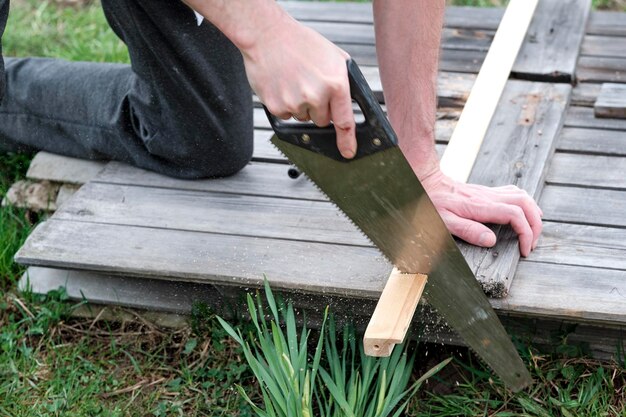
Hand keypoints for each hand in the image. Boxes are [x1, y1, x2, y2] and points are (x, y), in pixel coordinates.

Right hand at [239, 13, 356, 158]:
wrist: (267, 35)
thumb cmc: (301, 43)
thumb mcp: (334, 57)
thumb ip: (344, 82)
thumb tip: (349, 105)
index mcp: (336, 84)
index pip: (345, 122)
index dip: (348, 141)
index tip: (348, 152)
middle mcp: (316, 96)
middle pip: (322, 121)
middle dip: (319, 109)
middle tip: (310, 85)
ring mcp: (295, 103)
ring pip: (303, 118)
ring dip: (301, 105)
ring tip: (294, 80)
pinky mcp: (276, 106)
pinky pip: (286, 115)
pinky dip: (284, 104)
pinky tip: (282, 84)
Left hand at [420, 170, 542, 256]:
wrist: (426, 181)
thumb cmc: (432, 203)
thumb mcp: (444, 221)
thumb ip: (468, 230)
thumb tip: (491, 241)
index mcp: (481, 206)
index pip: (515, 215)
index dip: (526, 233)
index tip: (524, 250)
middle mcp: (489, 196)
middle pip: (525, 204)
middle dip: (535, 225)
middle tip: (532, 244)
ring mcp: (489, 192)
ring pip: (523, 196)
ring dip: (533, 214)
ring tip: (532, 232)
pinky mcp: (487, 191)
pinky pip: (514, 193)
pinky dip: (525, 204)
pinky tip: (523, 214)